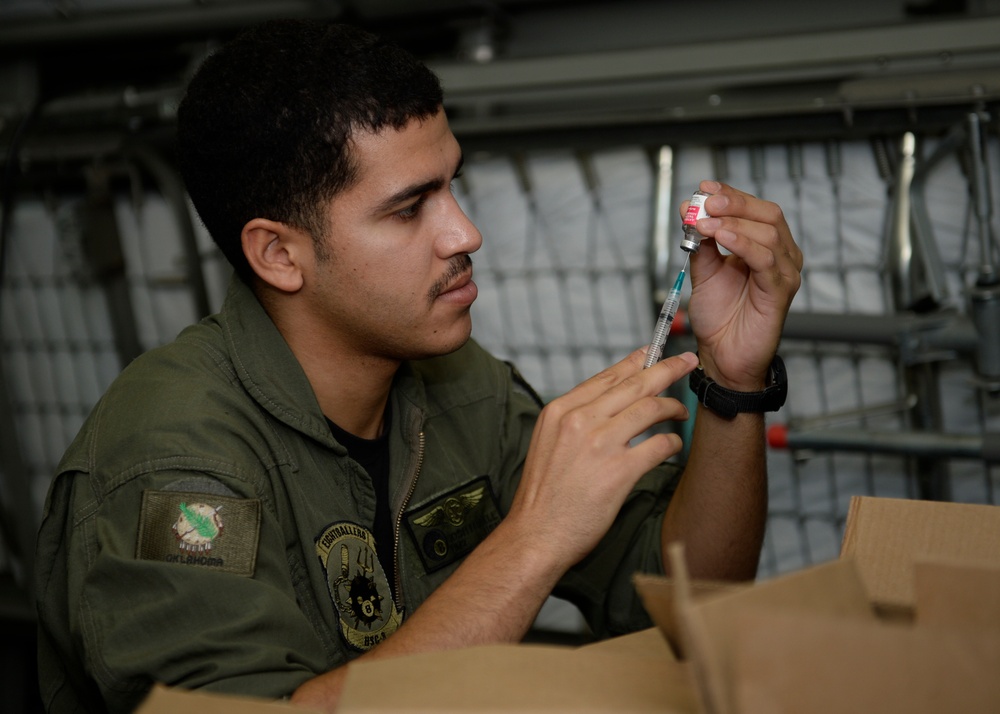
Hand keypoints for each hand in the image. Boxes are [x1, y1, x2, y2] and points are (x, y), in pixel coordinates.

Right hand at [508, 350, 697, 567]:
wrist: (535, 535)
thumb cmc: (544, 495)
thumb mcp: (548, 442)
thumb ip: (575, 420)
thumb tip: (609, 402)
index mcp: (560, 410)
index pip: (607, 377)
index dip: (635, 361)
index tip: (653, 352)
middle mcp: (579, 421)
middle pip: (634, 384)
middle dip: (666, 368)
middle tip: (687, 361)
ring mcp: (600, 444)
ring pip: (650, 408)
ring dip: (672, 406)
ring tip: (682, 411)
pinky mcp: (619, 471)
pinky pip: (658, 445)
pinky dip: (672, 442)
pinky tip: (674, 444)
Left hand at [684, 180, 801, 389]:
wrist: (723, 356)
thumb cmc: (720, 316)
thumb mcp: (704, 271)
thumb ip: (701, 243)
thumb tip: (690, 212)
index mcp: (765, 246)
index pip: (755, 209)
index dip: (731, 194)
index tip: (704, 186)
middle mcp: (781, 256)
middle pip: (767, 214)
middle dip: (733, 203)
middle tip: (705, 201)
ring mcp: (784, 273)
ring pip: (767, 233)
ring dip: (732, 222)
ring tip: (704, 222)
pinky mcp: (780, 292)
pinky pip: (765, 260)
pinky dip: (743, 243)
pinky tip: (721, 237)